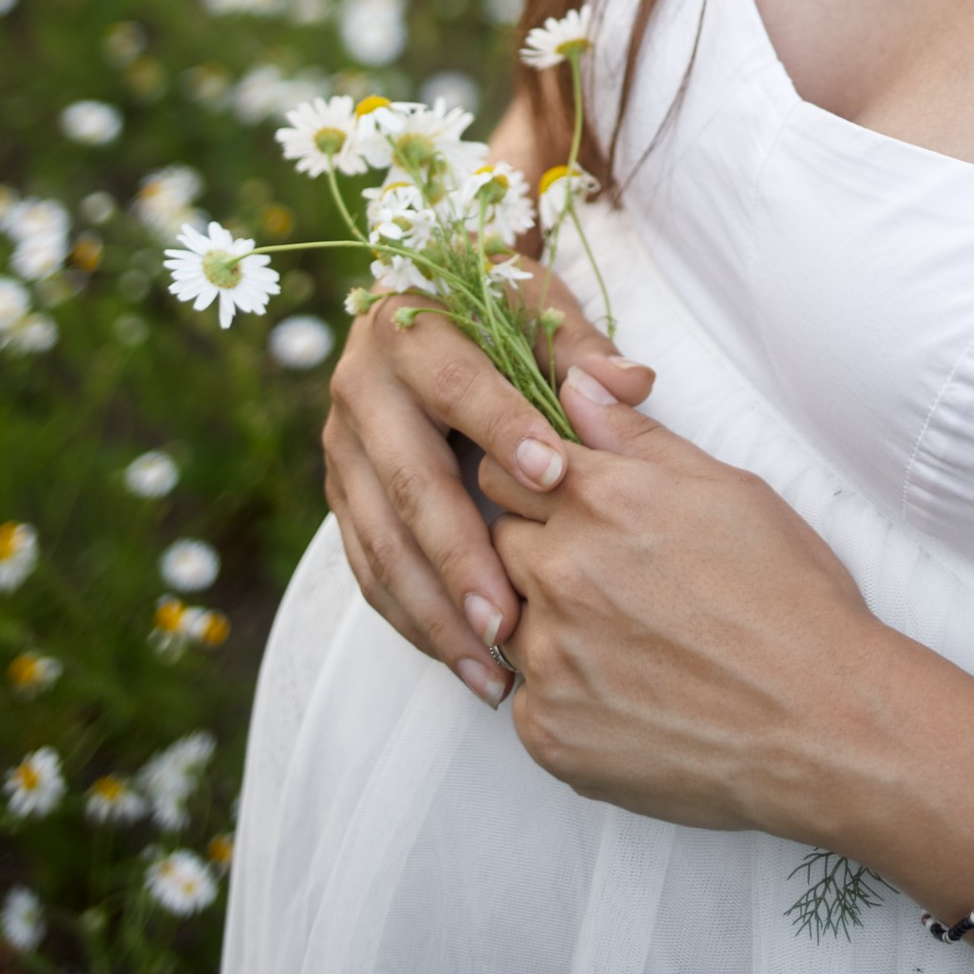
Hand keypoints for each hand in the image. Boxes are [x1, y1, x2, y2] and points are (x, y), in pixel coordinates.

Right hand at [324, 263, 652, 706]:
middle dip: (459, 557)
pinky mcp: (343, 495)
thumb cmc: (497, 309)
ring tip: (489, 669)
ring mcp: (344, 448)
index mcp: (408, 329)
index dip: (502, 428)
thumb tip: (630, 385)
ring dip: (433, 610)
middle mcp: (361, 388)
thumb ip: (580, 347)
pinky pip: (368, 567)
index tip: (553, 478)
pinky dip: (411, 617)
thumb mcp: (535, 305)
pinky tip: (460, 657)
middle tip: (508, 620)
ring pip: (381, 540)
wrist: (426, 306)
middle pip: (409, 481)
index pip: (454, 382)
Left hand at [481, 367, 884, 835]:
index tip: (564, 503)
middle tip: (605, 577)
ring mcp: (548, 657)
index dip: (534, 481)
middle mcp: (560, 572)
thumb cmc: (790, 598)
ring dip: (546, 621)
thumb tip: (574, 388)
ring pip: (507, 619)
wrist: (822, 720)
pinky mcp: (548, 732)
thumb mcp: (727, 490)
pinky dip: (564, 693)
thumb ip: (637, 440)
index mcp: (602, 500)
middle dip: (539, 548)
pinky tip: (627, 695)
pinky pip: (527, 698)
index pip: (507, 465)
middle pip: (498, 539)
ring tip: (622, 640)